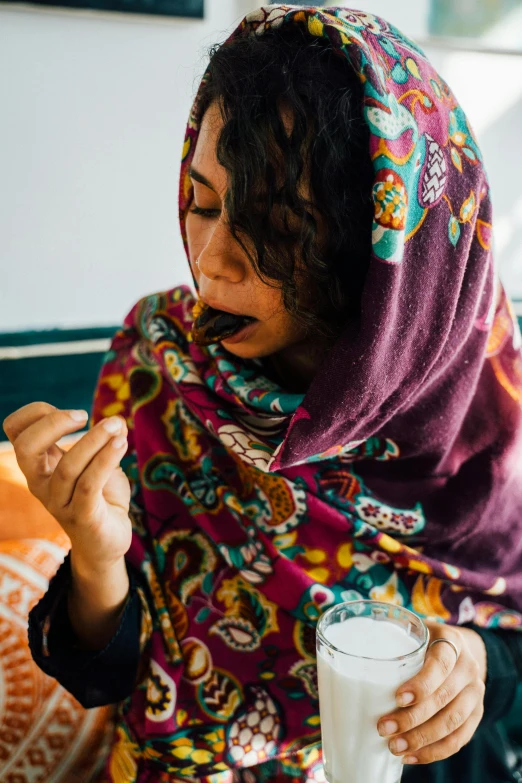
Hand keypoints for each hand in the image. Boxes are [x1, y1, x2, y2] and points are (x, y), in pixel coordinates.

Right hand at [3, 402, 131, 571]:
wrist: (108, 541)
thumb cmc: (100, 498)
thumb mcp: (100, 462)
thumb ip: (105, 441)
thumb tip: (117, 423)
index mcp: (40, 466)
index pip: (16, 432)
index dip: (36, 413)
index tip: (74, 413)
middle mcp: (41, 484)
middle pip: (26, 448)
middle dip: (53, 424)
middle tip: (84, 415)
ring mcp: (59, 503)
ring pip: (67, 467)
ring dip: (94, 440)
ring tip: (117, 425)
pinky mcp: (82, 517)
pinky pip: (89, 485)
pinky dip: (105, 460)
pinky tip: (122, 444)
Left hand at [377, 620, 486, 765]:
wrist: (458, 652)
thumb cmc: (422, 642)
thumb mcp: (410, 631)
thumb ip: (386, 637)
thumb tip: (332, 649)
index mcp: (451, 642)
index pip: (441, 662)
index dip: (422, 683)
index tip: (398, 697)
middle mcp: (468, 667)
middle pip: (445, 697)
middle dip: (413, 718)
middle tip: (383, 728)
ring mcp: (475, 693)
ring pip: (453, 722)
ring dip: (422, 739)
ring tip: (394, 747)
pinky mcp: (475, 715)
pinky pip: (459, 739)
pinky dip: (434, 752)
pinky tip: (411, 756)